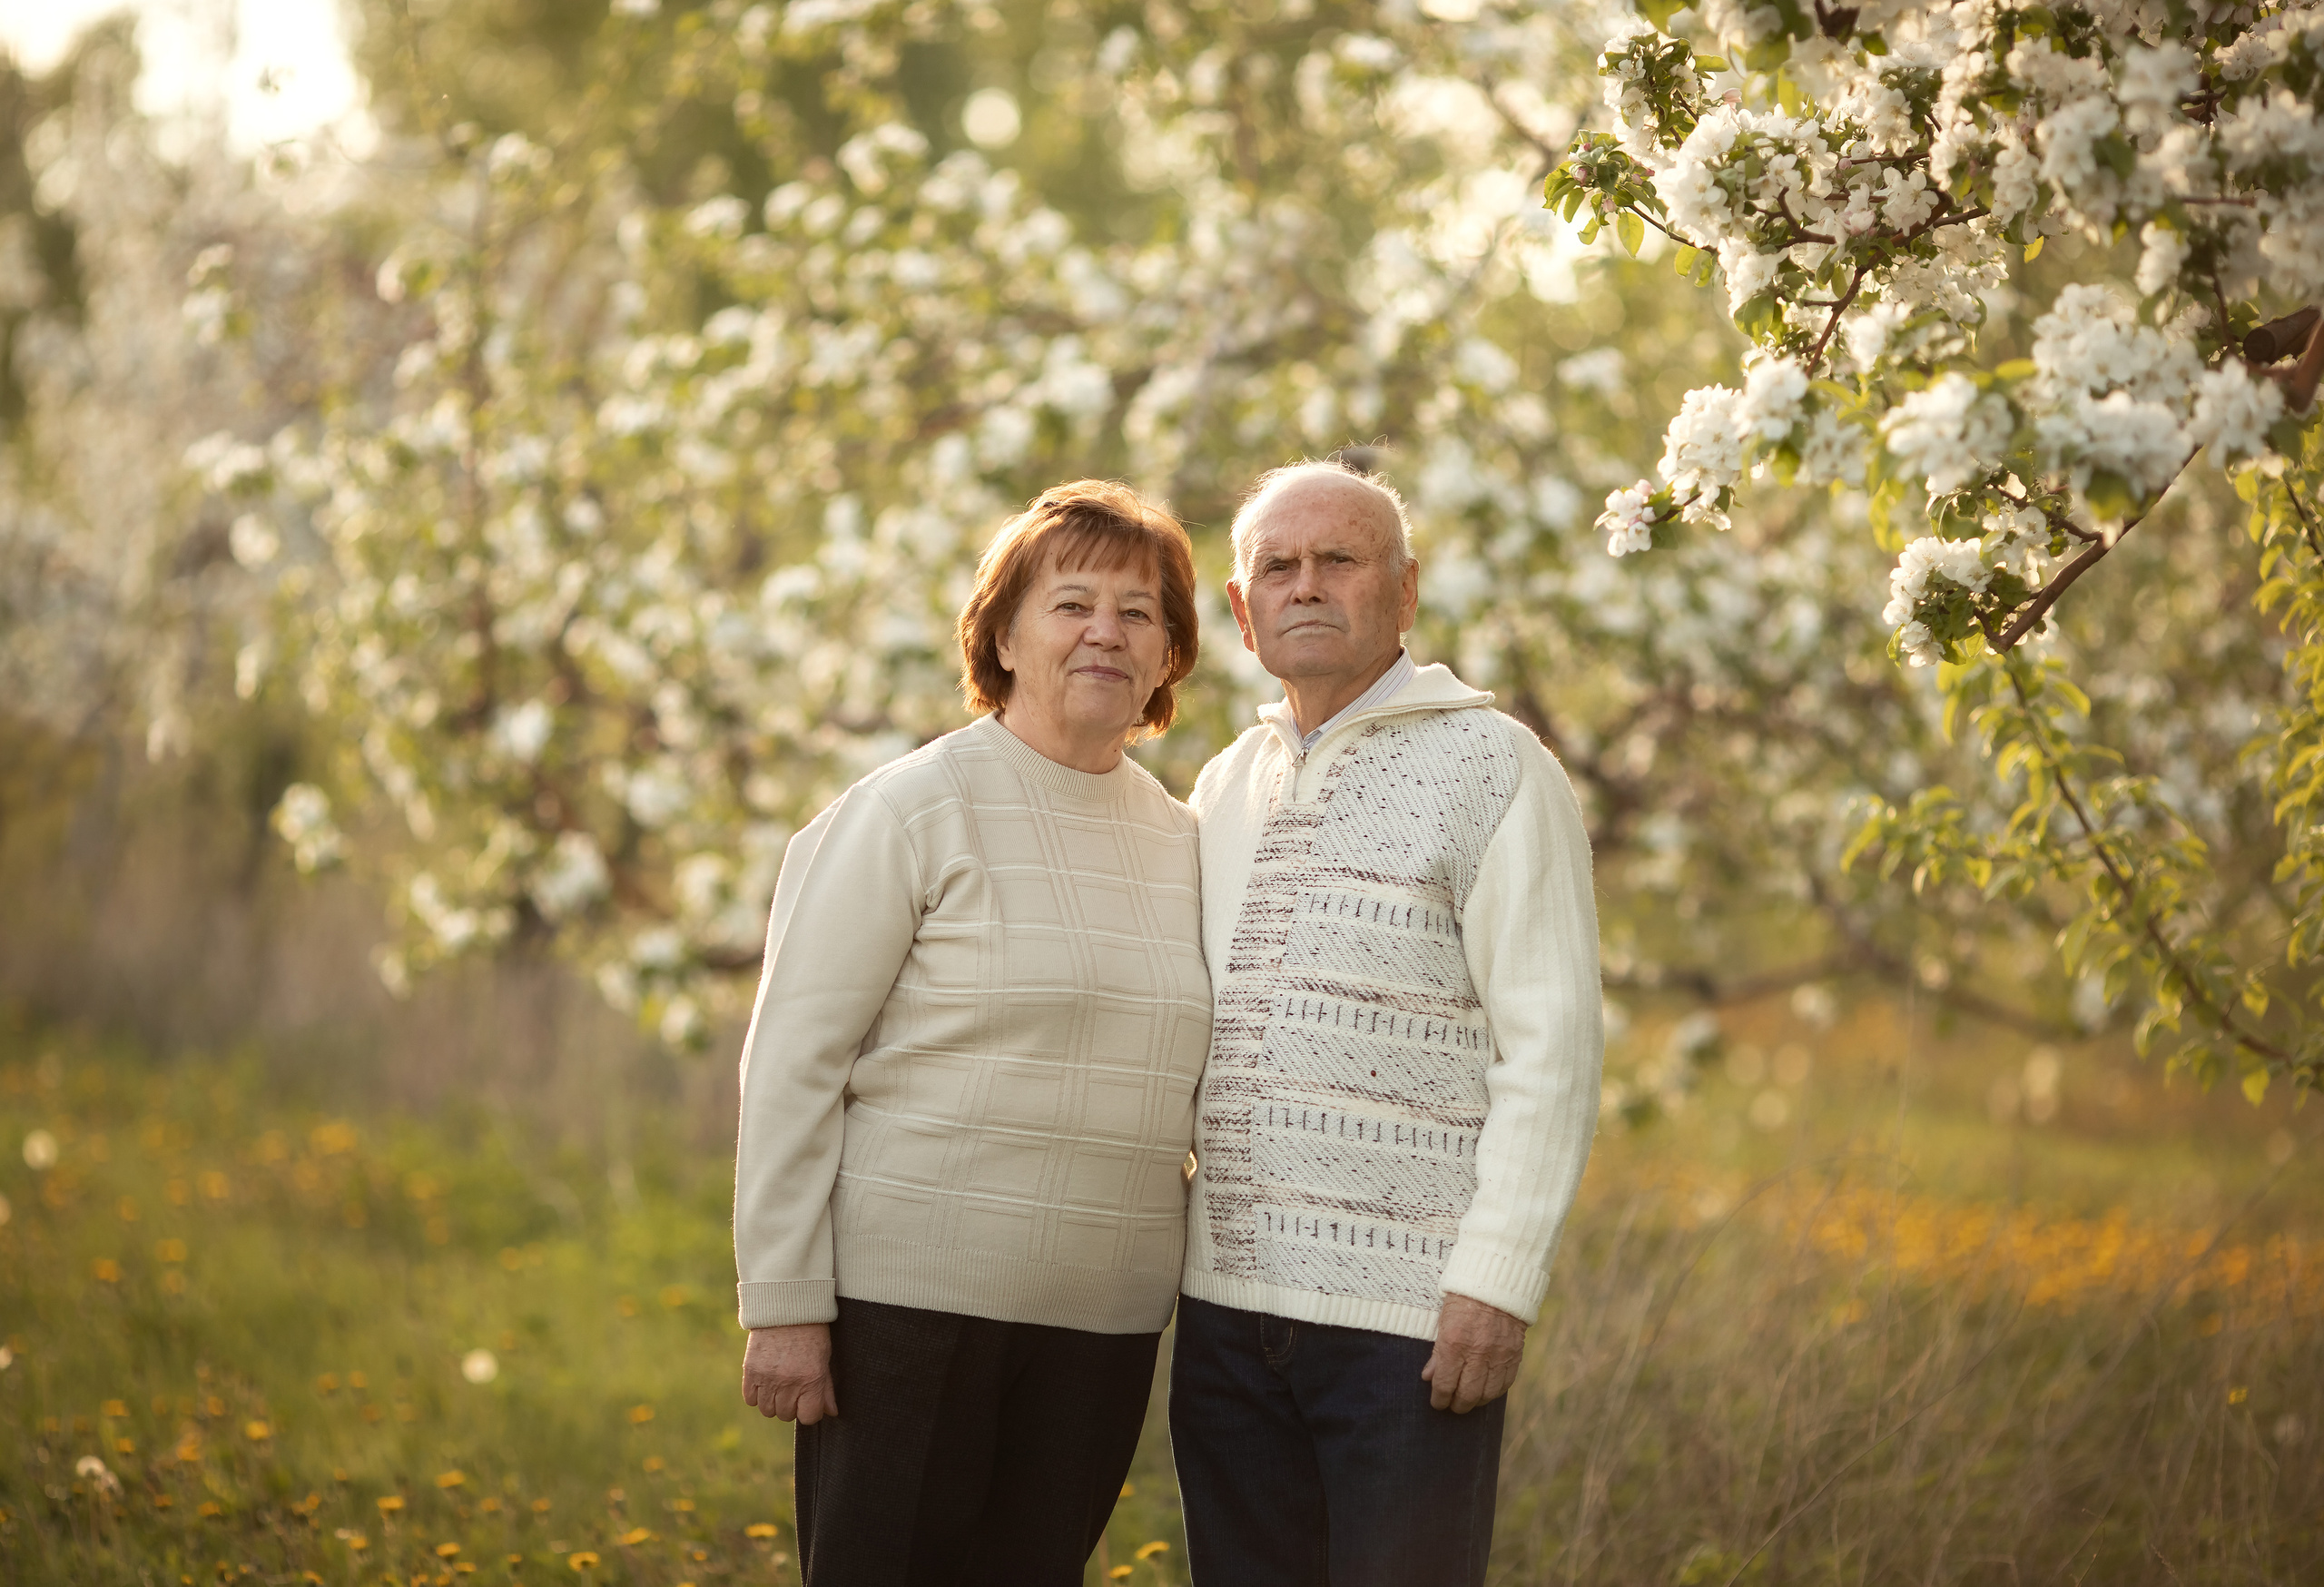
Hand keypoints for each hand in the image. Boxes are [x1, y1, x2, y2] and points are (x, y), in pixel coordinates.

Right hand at [741, 1323, 838, 1423]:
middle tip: (793, 1388)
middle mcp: (788, 1383)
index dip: (810, 1411)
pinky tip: (765, 1381)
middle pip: (786, 1415)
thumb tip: (830, 1412)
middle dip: (791, 1405)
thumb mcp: (824, 1358)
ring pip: (767, 1410)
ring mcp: (767, 1378)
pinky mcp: (750, 1371)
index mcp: (811, 1379)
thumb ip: (825, 1388)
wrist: (785, 1308)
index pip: (808, 1417)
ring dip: (773, 1402)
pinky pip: (750, 1399)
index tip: (809, 1401)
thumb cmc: (811, 1332)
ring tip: (778, 1385)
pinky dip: (756, 1394)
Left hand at [1421, 1294, 1525, 1413]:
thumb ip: (1437, 1353)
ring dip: (1476, 1402)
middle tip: (1452, 1406)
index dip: (1439, 1399)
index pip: (1445, 1385)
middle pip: (1467, 1395)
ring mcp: (1498, 1355)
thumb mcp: (1443, 1321)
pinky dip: (1495, 1392)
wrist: (1495, 1282)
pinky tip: (1487, 1391)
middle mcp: (1477, 1353)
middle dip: (1457, 1405)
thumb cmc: (1463, 1299)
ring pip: (1487, 1394)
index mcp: (1454, 1344)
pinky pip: (1505, 1384)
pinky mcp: (1514, 1355)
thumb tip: (1428, 1377)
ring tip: (1469, 1400)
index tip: (1437, 1403)